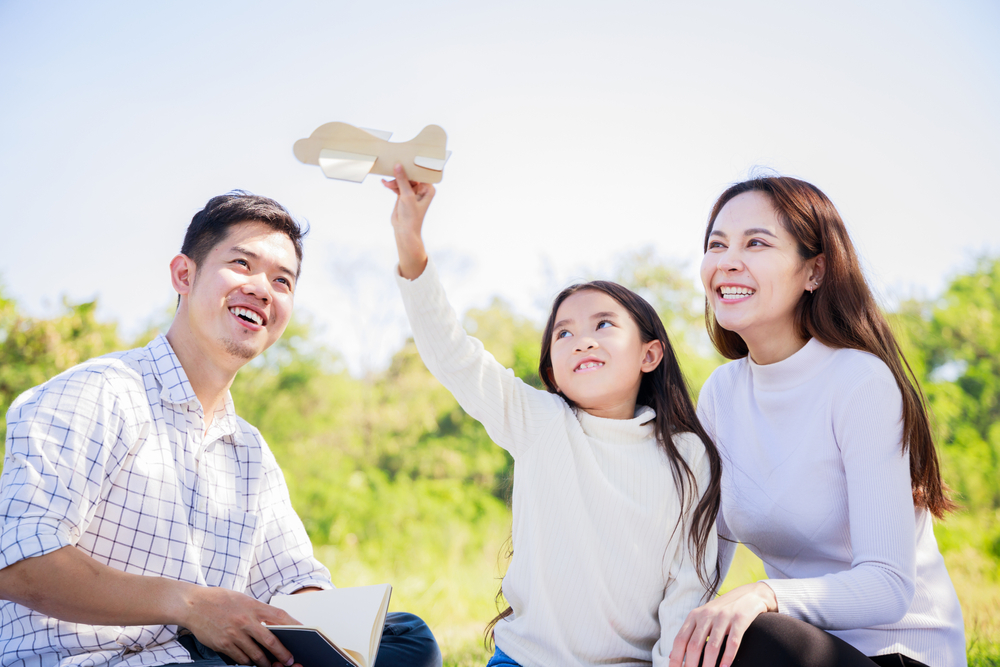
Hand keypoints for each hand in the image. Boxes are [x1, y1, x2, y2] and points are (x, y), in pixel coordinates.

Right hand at [172, 584, 302, 666]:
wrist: (193, 604)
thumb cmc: (220, 600)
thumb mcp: (243, 599)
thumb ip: (258, 611)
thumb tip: (275, 624)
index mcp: (253, 606)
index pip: (280, 617)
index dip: (295, 626)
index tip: (304, 635)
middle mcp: (245, 620)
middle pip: (271, 641)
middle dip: (282, 654)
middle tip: (288, 661)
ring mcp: (234, 634)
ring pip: (256, 655)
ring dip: (264, 662)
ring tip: (269, 664)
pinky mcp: (223, 644)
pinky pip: (240, 658)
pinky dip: (247, 661)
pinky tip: (250, 661)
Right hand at [382, 163, 433, 278]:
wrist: (404, 231)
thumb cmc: (411, 216)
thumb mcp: (407, 196)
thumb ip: (402, 180)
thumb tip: (398, 165)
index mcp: (428, 189)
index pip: (421, 173)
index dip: (413, 166)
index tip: (404, 157)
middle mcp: (421, 189)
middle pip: (410, 175)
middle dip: (400, 174)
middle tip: (391, 170)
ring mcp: (412, 192)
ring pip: (402, 180)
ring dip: (394, 181)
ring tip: (386, 183)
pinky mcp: (403, 196)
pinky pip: (397, 186)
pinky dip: (391, 185)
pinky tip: (384, 183)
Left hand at [668, 582, 776, 666]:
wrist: (750, 594)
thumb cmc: (723, 610)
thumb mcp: (703, 618)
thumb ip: (689, 634)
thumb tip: (672, 654)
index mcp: (694, 616)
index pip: (680, 639)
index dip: (676, 658)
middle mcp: (707, 615)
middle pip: (694, 645)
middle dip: (691, 665)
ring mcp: (723, 617)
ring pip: (712, 646)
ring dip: (708, 665)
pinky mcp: (740, 620)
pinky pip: (732, 642)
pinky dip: (727, 657)